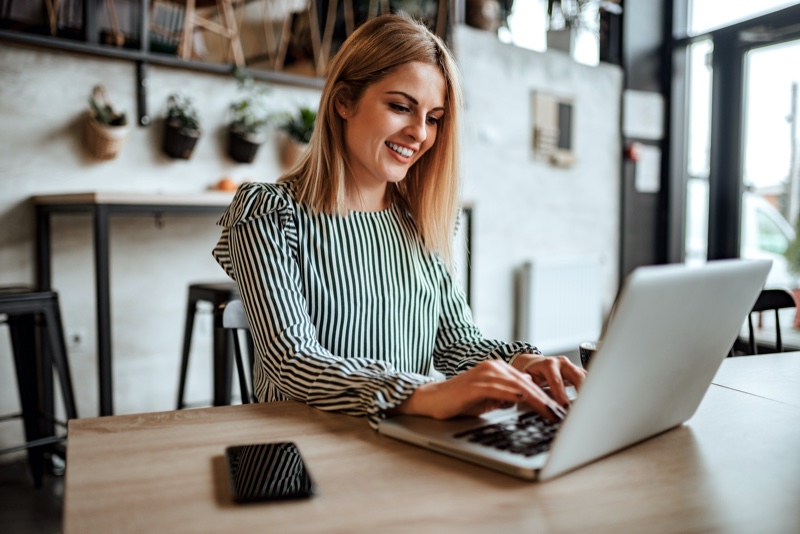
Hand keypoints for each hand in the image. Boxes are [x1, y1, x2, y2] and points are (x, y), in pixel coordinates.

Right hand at [390, 360, 568, 421]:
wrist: (433, 400)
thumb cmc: (460, 401)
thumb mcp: (489, 399)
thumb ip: (505, 397)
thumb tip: (523, 402)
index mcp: (498, 369)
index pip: (528, 382)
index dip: (545, 396)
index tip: (559, 410)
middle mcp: (494, 367)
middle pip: (527, 383)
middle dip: (547, 399)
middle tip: (562, 413)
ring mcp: (485, 374)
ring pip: (518, 386)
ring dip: (537, 400)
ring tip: (551, 412)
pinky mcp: (477, 384)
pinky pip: (502, 390)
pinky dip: (516, 396)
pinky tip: (528, 402)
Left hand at [510, 353, 585, 408]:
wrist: (534, 363)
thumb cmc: (530, 372)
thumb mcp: (525, 377)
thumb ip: (528, 385)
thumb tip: (526, 393)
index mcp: (548, 365)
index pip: (556, 381)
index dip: (561, 394)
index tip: (565, 407)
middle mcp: (562, 363)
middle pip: (577, 376)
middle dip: (582, 391)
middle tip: (583, 406)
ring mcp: (571, 366)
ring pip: (585, 377)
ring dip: (589, 391)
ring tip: (591, 406)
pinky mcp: (578, 372)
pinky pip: (587, 379)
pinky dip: (590, 389)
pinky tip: (592, 401)